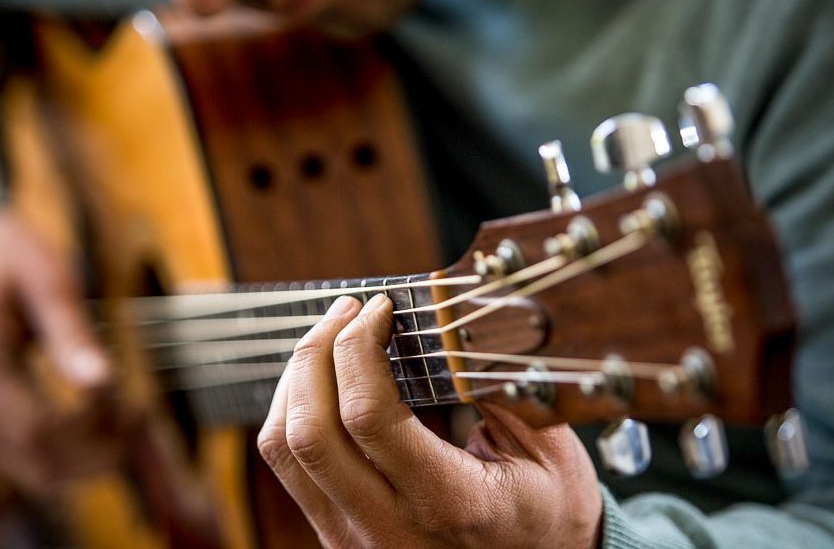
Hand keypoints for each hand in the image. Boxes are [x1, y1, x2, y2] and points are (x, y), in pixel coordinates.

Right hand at [0, 207, 132, 493]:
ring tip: (132, 420)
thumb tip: (104, 381)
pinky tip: (107, 422)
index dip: (94, 427)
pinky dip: (71, 452)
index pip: (38, 426)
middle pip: (38, 459)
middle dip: (99, 450)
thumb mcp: (48, 281)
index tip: (137, 405)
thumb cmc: (8, 258)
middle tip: (144, 417)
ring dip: (89, 458)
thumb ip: (72, 333)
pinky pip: (28, 459)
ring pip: (35, 472)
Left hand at [258, 295, 602, 547]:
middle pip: (309, 431)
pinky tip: (323, 381)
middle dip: (317, 352)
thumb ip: (497, 388)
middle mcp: (390, 529)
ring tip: (329, 338)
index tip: (381, 307)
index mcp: (450, 504)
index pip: (369, 417)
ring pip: (284, 450)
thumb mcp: (547, 447)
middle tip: (348, 310)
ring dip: (296, 380)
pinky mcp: (339, 535)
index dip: (360, 346)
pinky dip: (293, 412)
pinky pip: (291, 468)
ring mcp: (355, 540)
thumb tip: (445, 324)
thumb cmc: (549, 507)